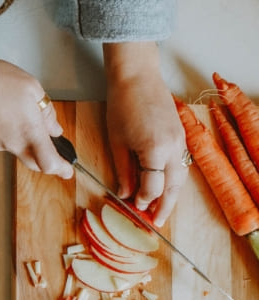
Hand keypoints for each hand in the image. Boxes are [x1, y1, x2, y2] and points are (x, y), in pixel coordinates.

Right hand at [0, 52, 73, 177]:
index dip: (61, 169)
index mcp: (29, 131)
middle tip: (52, 151)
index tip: (67, 170)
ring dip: (22, 136)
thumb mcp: (30, 86)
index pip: (49, 162)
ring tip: (15, 110)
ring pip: (16, 147)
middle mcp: (12, 143)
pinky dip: (5, 130)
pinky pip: (0, 139)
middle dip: (45, 159)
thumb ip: (46, 111)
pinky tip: (0, 111)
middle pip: (33, 161)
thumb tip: (53, 127)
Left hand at [104, 42, 187, 226]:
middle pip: (173, 186)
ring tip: (162, 209)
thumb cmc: (122, 106)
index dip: (143, 200)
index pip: (152, 187)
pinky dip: (174, 178)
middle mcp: (173, 148)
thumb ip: (124, 171)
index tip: (134, 207)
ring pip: (181, 176)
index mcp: (155, 151)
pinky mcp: (181, 134)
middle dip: (165, 206)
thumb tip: (125, 193)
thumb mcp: (117, 142)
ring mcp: (181, 140)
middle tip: (157, 222)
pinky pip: (181, 162)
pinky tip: (164, 185)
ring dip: (172, 194)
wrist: (137, 76)